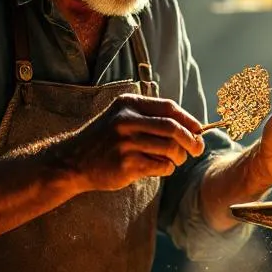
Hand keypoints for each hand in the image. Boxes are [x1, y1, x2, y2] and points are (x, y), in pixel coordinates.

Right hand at [47, 93, 204, 192]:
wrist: (72, 161)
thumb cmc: (104, 140)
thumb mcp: (121, 117)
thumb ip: (150, 117)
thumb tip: (191, 127)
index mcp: (128, 104)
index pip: (169, 108)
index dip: (189, 120)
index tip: (199, 130)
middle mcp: (126, 120)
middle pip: (172, 128)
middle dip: (191, 140)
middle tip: (197, 149)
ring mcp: (125, 143)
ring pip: (169, 148)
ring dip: (178, 157)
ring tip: (175, 160)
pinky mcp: (125, 164)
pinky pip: (160, 165)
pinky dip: (167, 168)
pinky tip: (161, 168)